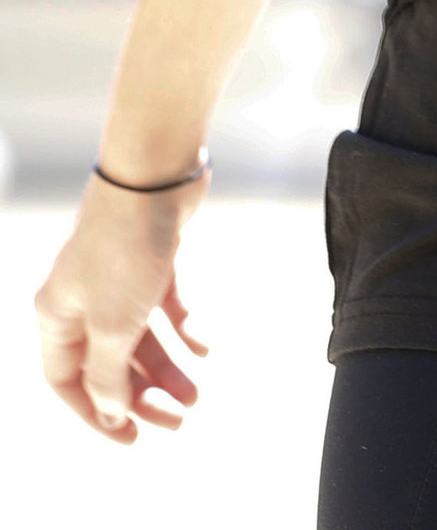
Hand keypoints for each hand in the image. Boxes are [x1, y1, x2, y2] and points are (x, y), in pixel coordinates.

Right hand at [35, 170, 209, 441]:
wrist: (155, 172)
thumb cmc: (123, 248)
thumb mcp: (112, 325)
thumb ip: (109, 374)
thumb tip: (111, 411)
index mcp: (57, 315)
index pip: (67, 381)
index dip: (95, 413)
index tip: (131, 437)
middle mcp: (82, 297)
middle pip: (110, 362)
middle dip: (142, 394)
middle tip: (178, 419)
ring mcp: (117, 276)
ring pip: (140, 336)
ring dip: (168, 367)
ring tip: (197, 394)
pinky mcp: (151, 257)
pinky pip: (165, 304)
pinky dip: (184, 326)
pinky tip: (206, 345)